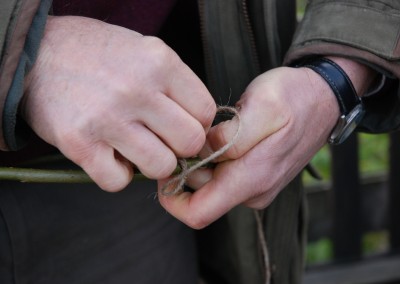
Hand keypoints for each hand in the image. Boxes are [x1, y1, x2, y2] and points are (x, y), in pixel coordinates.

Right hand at [22, 16, 215, 191]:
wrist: (39, 53)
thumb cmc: (99, 55)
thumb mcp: (145, 51)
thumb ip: (175, 85)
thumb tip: (200, 127)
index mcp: (160, 62)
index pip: (205, 111)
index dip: (198, 125)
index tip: (182, 126)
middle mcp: (137, 89)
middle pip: (190, 143)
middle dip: (179, 148)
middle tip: (161, 140)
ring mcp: (108, 117)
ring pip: (160, 167)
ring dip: (151, 164)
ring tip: (134, 147)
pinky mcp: (79, 142)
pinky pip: (118, 182)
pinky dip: (117, 175)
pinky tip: (109, 155)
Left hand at [158, 58, 374, 228]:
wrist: (323, 98)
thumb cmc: (294, 98)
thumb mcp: (262, 107)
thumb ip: (229, 137)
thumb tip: (201, 153)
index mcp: (253, 179)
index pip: (199, 213)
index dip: (172, 200)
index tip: (163, 171)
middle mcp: (253, 192)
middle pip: (200, 196)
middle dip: (186, 170)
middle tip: (187, 135)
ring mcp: (256, 186)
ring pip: (210, 186)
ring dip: (200, 162)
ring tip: (210, 131)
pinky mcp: (257, 177)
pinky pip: (224, 177)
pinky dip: (213, 160)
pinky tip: (221, 136)